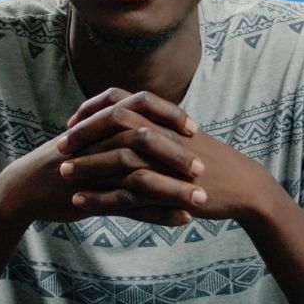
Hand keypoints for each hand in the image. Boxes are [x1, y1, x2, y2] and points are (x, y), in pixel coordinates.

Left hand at [63, 87, 279, 226]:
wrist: (244, 186)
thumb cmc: (212, 163)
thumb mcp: (181, 137)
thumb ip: (155, 128)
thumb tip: (128, 124)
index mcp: (164, 118)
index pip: (120, 101)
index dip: (92, 109)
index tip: (72, 122)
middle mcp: (164, 134)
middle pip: (114, 123)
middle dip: (83, 133)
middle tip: (59, 146)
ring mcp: (167, 161)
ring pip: (118, 157)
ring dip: (87, 165)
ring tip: (63, 174)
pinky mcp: (169, 189)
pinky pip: (128, 192)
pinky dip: (100, 196)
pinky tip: (80, 202)